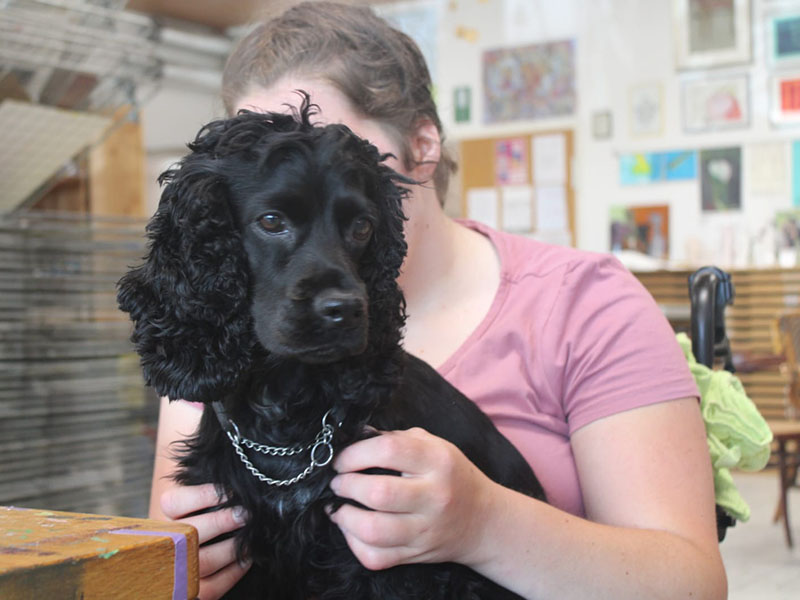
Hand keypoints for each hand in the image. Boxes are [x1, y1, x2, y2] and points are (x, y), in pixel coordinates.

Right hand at [160, 483, 250, 599]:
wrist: (203, 541)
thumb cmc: (209, 508)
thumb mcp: (203, 490)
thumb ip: (209, 480)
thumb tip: (229, 466)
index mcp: (166, 514)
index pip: (174, 503)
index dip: (204, 495)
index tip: (232, 490)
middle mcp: (168, 542)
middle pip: (189, 533)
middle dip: (221, 522)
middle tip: (246, 513)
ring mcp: (178, 568)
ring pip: (201, 563)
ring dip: (230, 549)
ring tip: (251, 536)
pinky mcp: (191, 589)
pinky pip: (211, 588)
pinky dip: (232, 574)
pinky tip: (248, 558)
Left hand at [327, 427, 496, 570]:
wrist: (483, 520)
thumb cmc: (452, 476)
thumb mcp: (436, 446)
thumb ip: (398, 439)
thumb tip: (355, 439)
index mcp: (438, 461)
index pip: (389, 450)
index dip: (355, 453)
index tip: (342, 458)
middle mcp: (434, 496)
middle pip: (378, 493)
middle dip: (346, 484)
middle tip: (338, 481)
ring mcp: (425, 530)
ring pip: (373, 530)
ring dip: (345, 516)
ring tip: (339, 506)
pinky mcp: (416, 554)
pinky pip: (375, 556)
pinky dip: (354, 543)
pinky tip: (353, 528)